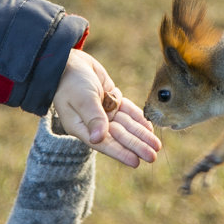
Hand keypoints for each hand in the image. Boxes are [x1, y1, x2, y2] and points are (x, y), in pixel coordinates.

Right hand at [52, 49, 160, 166]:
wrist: (68, 60)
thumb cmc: (70, 81)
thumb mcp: (82, 99)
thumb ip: (93, 117)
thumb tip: (98, 139)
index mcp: (82, 126)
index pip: (104, 143)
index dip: (121, 152)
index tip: (136, 162)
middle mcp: (94, 122)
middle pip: (118, 136)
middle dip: (136, 145)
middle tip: (153, 156)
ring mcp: (103, 110)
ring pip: (125, 125)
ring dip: (140, 134)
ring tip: (156, 145)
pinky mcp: (110, 98)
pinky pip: (127, 111)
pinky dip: (138, 118)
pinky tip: (149, 127)